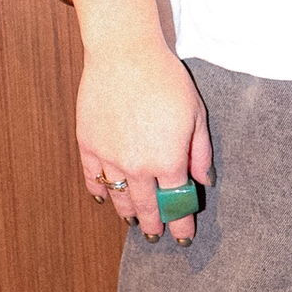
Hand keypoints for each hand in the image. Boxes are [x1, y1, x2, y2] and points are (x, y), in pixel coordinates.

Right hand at [76, 40, 211, 244]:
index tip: (184, 237)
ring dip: (127, 213)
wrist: (124, 54)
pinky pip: (93, 178)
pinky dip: (99, 191)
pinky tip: (104, 198)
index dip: (181, 223)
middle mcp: (138, 167)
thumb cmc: (165, 79)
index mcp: (168, 161)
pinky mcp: (88, 145)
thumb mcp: (196, 115)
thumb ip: (200, 153)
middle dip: (154, 225)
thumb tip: (203, 181)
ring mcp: (109, 158)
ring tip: (134, 222)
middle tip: (156, 236)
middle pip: (146, 208)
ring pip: (119, 197)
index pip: (177, 203)